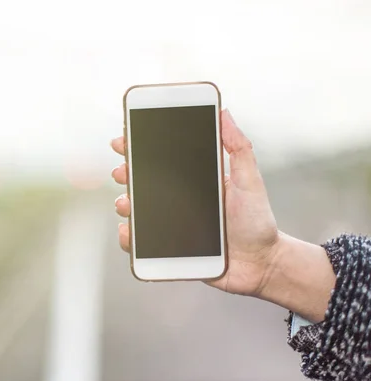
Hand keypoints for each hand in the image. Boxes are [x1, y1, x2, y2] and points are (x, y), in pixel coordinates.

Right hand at [111, 110, 280, 296]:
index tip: (125, 140)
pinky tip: (128, 231)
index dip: (140, 149)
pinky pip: (142, 244)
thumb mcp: (249, 179)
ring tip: (126, 203)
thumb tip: (224, 114)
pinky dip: (129, 238)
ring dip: (125, 204)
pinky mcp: (169, 249)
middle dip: (126, 174)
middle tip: (121, 172)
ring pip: (138, 212)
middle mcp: (179, 201)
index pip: (162, 161)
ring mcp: (172, 224)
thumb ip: (238, 147)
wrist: (262, 263)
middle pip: (143, 184)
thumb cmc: (258, 221)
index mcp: (194, 181)